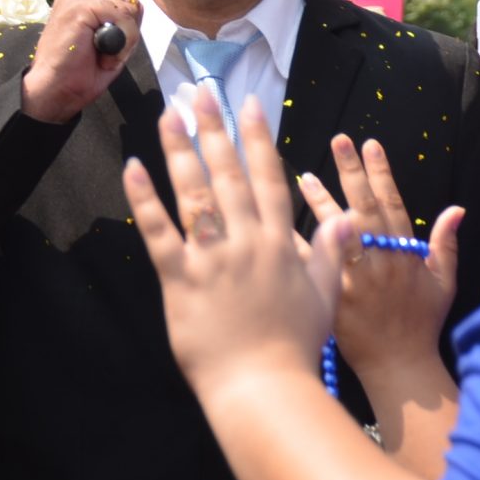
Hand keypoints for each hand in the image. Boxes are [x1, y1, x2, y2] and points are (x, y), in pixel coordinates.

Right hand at [20, 0, 139, 122]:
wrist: (53, 91)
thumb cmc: (77, 73)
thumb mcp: (108, 42)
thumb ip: (121, 21)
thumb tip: (136, 7)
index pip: (123, 0)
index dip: (126, 28)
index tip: (107, 50)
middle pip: (129, 1)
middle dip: (127, 32)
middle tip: (104, 54)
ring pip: (128, 9)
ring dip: (124, 40)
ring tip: (101, 56)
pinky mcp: (80, 6)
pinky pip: (123, 17)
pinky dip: (122, 43)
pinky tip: (102, 56)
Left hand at [122, 94, 346, 398]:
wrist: (265, 389)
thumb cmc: (295, 348)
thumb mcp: (326, 297)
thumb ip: (331, 253)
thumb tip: (346, 216)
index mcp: (281, 244)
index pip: (268, 178)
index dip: (258, 138)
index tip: (250, 104)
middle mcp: (247, 242)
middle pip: (228, 174)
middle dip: (215, 128)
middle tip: (201, 91)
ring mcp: (212, 258)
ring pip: (194, 193)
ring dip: (180, 150)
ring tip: (169, 114)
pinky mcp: (181, 279)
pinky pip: (159, 233)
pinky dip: (144, 199)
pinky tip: (133, 168)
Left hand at [300, 136, 460, 383]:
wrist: (399, 367)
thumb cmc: (421, 325)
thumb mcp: (444, 284)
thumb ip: (446, 245)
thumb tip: (457, 208)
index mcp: (405, 255)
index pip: (393, 204)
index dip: (381, 173)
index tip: (369, 143)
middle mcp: (380, 261)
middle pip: (364, 208)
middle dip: (351, 172)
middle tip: (337, 139)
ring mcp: (355, 277)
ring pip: (336, 232)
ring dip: (321, 201)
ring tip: (305, 174)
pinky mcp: (332, 295)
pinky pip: (310, 264)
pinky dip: (295, 243)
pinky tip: (275, 222)